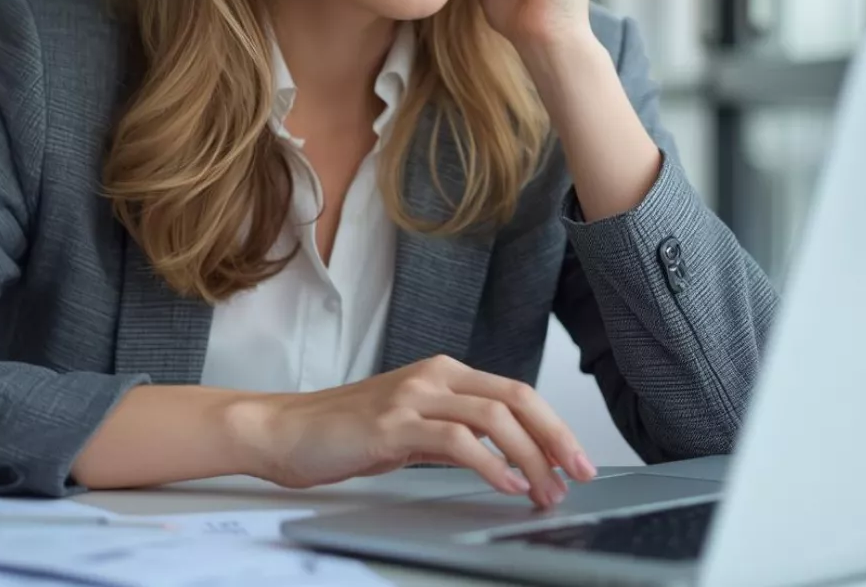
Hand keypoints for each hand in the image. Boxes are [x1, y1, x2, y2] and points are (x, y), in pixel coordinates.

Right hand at [241, 355, 595, 507]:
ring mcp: (413, 396)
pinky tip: (505, 485)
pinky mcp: (394, 423)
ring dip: (530, 458)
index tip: (577, 460)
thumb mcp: (411, 430)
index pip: (515, 393)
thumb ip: (454, 436)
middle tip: (580, 474)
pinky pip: (456, 440)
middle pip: (516, 398)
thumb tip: (505, 461)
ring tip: (545, 492)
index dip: (553, 426)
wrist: (285, 431)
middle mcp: (433, 376)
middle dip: (556, 439)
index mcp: (442, 374)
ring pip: (493, 417)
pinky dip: (490, 463)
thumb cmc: (343, 433)